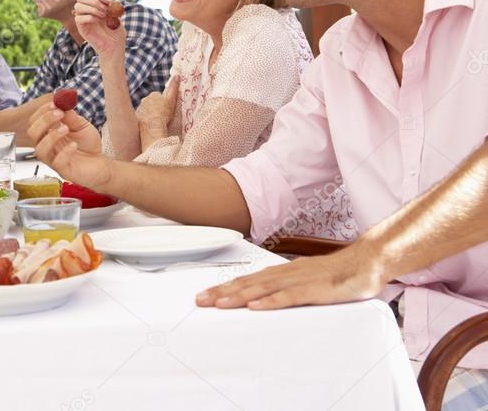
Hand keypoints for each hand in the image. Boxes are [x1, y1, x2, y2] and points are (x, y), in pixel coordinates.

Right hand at [27, 102, 109, 188]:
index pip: (34, 121)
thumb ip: (71, 116)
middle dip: (44, 121)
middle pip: (32, 134)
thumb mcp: (80, 125)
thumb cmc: (87, 144)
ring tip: (66, 129)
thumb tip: (61, 104)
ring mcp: (53, 159)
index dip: (42, 112)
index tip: (54, 104)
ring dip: (51, 136)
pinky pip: (57, 162)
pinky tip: (74, 145)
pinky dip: (65, 152)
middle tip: (59, 114)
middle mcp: (47, 146)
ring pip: (40, 150)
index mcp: (48, 133)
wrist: (100, 163)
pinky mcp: (62, 170)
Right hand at [73, 0, 125, 57]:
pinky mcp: (81, 28)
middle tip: (105, 8)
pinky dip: (90, 17)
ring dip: (92, 8)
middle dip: (94, 0)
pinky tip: (99, 21)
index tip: (110, 0)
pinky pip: (79, 18)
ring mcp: (82, 18)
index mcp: (94, 4)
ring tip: (103, 15)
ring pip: (78, 6)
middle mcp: (86, 10)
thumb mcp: (115, 13)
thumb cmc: (115, 30)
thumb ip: (111, 2)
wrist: (115, 45)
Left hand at [137, 75, 178, 140]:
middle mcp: (144, 100)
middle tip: (162, 116)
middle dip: (155, 107)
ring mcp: (139, 109)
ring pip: (146, 110)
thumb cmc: (164, 113)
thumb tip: (177, 75)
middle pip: (151, 103)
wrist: (153, 127)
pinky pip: (141, 118)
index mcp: (153, 94)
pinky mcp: (136, 118)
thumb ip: (174, 87)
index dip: (163, 103)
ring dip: (150, 114)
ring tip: (156, 122)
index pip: (159, 96)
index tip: (166, 109)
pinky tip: (150, 126)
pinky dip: (145, 120)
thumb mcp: (171, 99)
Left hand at [195, 244, 387, 309]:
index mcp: (283, 272)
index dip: (225, 288)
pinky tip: (256, 306)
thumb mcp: (306, 280)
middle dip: (222, 292)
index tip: (205, 295)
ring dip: (239, 296)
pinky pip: (290, 296)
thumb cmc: (338, 273)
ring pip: (263, 289)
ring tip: (219, 304)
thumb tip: (266, 297)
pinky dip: (271, 301)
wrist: (368, 261)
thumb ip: (287, 287)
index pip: (247, 280)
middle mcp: (286, 273)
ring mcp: (300, 280)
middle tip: (200, 301)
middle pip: (248, 283)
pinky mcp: (316, 290)